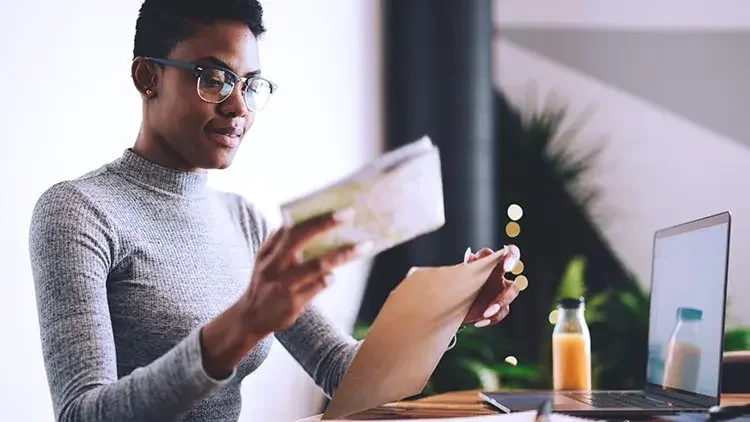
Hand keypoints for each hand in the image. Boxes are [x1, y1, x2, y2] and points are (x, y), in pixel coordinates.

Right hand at [239, 208, 370, 336]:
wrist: (250, 317)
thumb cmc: (265, 283)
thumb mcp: (264, 260)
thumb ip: (278, 242)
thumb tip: (294, 219)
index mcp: (269, 251)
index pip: (291, 227)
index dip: (313, 217)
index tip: (336, 208)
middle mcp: (275, 264)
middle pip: (300, 238)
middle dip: (325, 224)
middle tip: (349, 214)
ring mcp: (284, 284)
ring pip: (316, 265)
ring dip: (342, 254)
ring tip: (362, 247)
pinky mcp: (293, 302)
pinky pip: (317, 287)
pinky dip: (327, 280)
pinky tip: (332, 277)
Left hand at [462, 245, 520, 327]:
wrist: (449, 300)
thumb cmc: (456, 281)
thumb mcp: (459, 272)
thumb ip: (466, 266)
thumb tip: (470, 258)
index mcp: (492, 263)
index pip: (509, 253)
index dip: (511, 258)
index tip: (506, 267)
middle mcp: (499, 277)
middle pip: (513, 285)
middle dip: (506, 296)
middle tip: (492, 307)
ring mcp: (500, 292)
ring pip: (509, 301)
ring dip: (499, 307)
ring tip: (485, 314)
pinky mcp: (498, 306)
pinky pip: (501, 312)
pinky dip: (492, 318)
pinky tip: (480, 321)